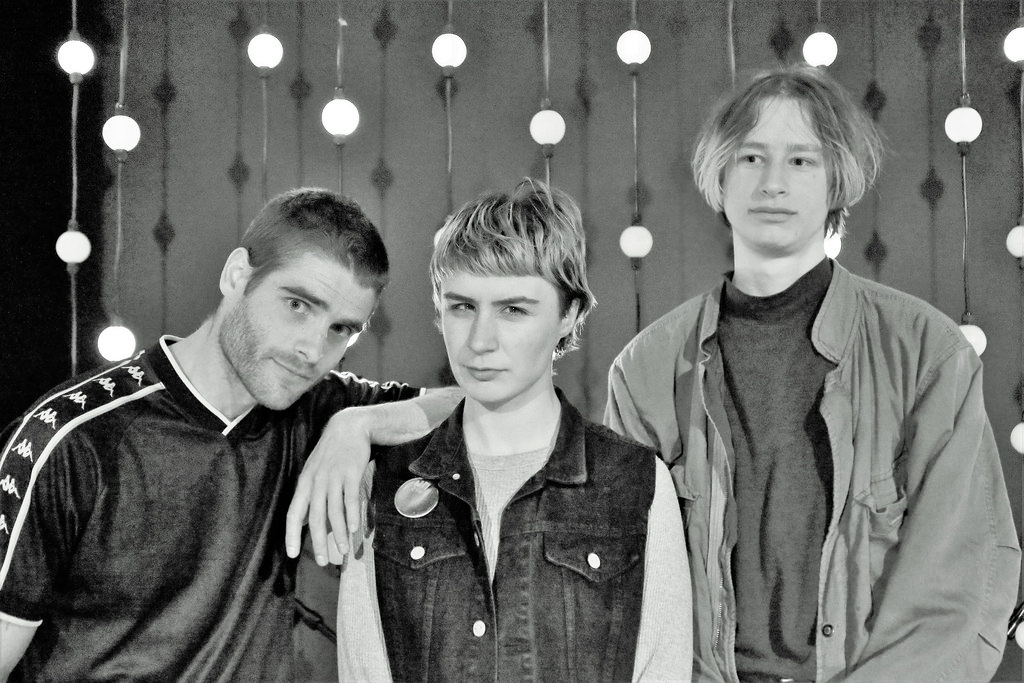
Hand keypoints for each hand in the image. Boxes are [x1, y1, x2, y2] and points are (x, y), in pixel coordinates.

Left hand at [286, 409, 371, 564]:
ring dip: (339, 533)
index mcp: (305, 483)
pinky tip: (355, 528)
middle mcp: (317, 482)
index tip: (293, 554)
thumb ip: (309, 497)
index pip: (294, 513)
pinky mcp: (352, 473)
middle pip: (315, 517)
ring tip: (343, 549)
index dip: (291, 535)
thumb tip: (303, 523)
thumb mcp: (314, 472)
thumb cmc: (332, 454)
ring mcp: (334, 477)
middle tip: (323, 561)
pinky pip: (351, 498)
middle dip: (318, 542)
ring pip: (334, 511)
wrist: (350, 427)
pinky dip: (353, 515)